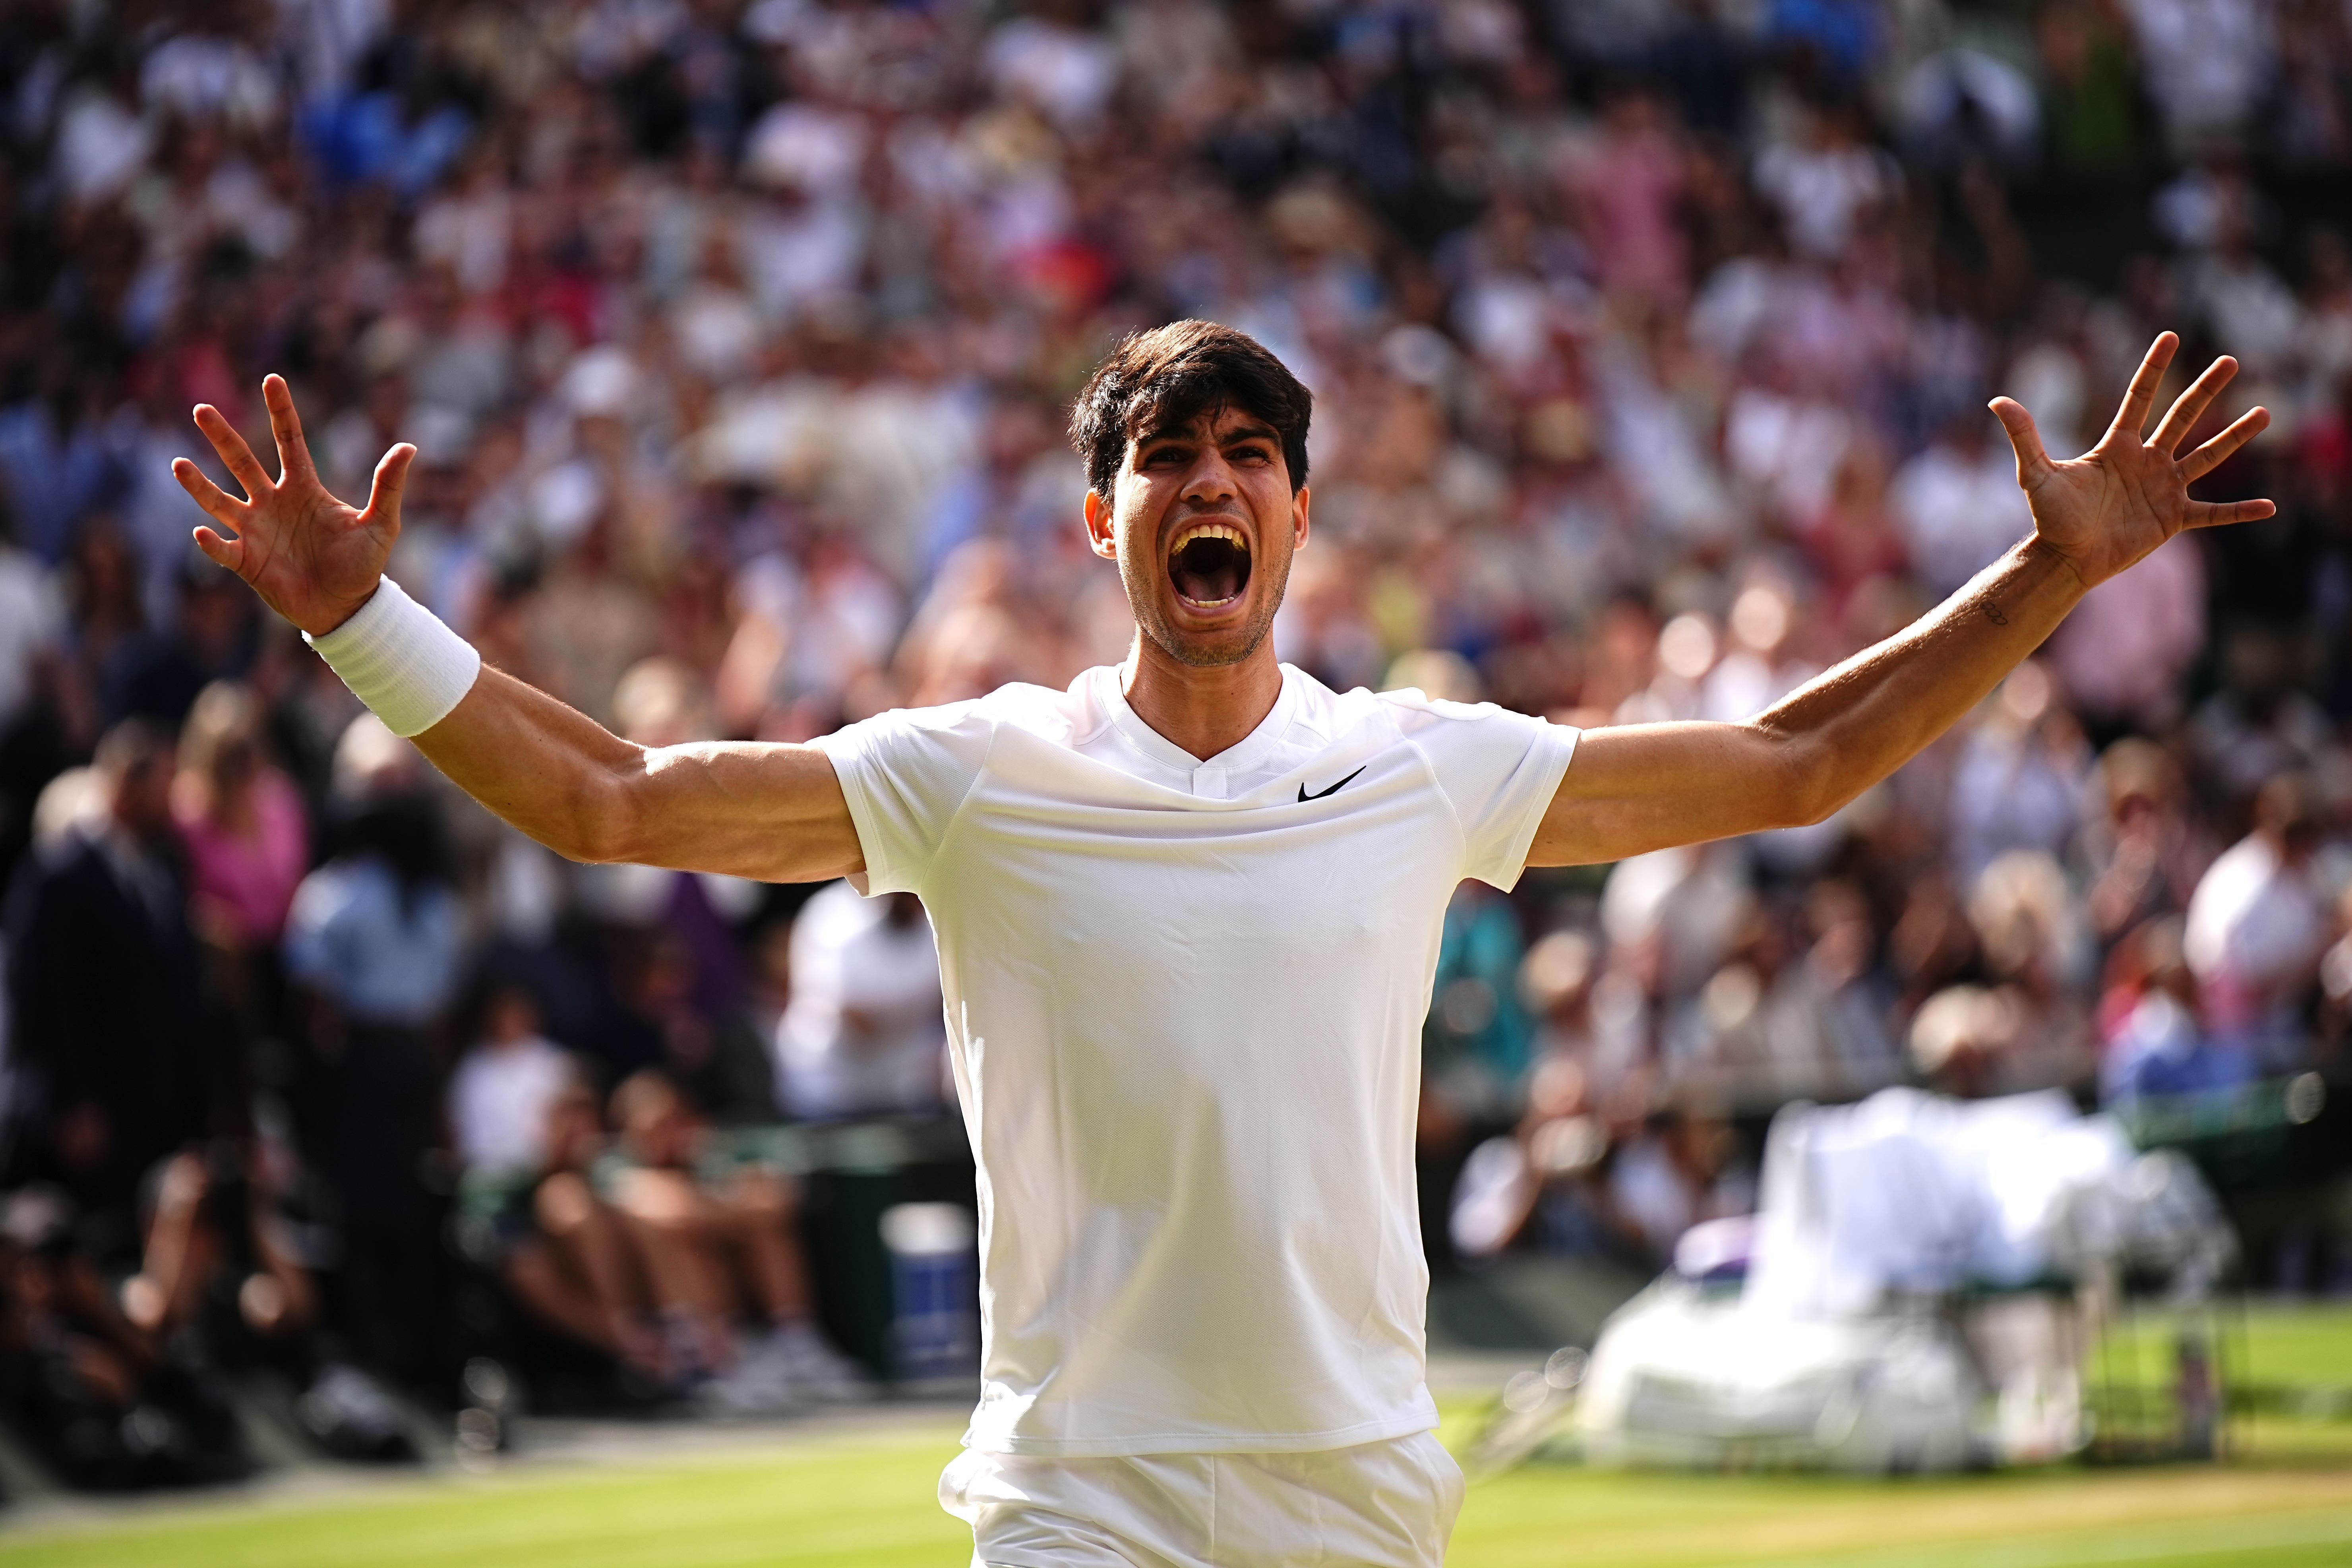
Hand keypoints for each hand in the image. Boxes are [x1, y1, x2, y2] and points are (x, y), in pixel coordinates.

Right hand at [172, 375, 414, 636]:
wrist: (347, 607)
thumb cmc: (363, 564)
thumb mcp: (381, 524)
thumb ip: (388, 486)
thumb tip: (409, 447)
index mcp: (303, 488)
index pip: (290, 441)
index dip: (281, 412)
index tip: (272, 379)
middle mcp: (273, 503)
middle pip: (243, 462)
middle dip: (223, 437)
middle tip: (201, 409)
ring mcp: (256, 530)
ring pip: (220, 501)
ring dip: (199, 485)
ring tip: (178, 463)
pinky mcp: (246, 562)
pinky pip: (223, 549)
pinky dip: (211, 543)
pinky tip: (202, 532)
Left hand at [1990, 332, 2274, 591]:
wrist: (2065, 558)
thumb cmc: (2051, 517)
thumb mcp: (2036, 474)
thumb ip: (2024, 437)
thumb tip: (1997, 401)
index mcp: (2118, 446)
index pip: (2139, 398)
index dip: (2153, 367)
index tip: (2169, 335)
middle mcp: (2147, 461)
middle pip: (2182, 417)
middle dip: (2205, 389)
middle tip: (2230, 360)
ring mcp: (2164, 488)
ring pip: (2207, 456)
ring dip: (2235, 436)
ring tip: (2266, 412)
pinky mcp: (2173, 519)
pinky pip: (2214, 513)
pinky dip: (2240, 511)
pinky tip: (2270, 507)